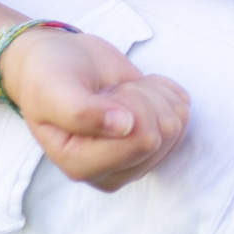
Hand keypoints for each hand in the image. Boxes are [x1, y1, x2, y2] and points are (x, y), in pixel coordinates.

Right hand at [0, 28, 189, 190]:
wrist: (59, 62)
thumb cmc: (50, 76)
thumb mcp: (55, 89)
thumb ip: (81, 112)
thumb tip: (125, 127)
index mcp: (79, 166)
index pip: (142, 141)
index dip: (131, 104)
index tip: (103, 94)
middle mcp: (110, 171)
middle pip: (162, 134)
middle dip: (141, 98)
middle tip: (110, 92)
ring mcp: (134, 159)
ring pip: (177, 124)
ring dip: (151, 94)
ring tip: (119, 92)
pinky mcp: (152, 143)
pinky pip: (183, 113)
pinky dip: (163, 90)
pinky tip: (136, 89)